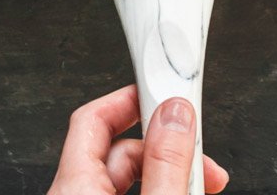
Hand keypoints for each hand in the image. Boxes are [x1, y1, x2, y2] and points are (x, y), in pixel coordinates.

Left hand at [48, 85, 228, 194]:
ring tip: (202, 181)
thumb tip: (177, 114)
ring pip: (129, 181)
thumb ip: (165, 164)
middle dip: (165, 146)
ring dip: (167, 172)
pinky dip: (158, 190)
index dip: (130, 98)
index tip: (164, 91)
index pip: (92, 118)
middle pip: (119, 151)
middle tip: (201, 155)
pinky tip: (184, 193)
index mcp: (74, 188)